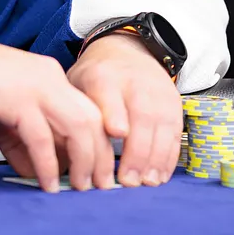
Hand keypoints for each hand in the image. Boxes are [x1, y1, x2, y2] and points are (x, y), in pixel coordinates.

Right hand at [0, 25, 114, 192]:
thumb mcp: (1, 116)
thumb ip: (20, 142)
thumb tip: (33, 170)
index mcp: (49, 76)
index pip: (88, 111)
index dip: (97, 143)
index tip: (96, 169)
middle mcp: (50, 77)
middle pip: (93, 119)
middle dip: (100, 156)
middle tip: (98, 185)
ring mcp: (36, 86)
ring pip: (77, 127)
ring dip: (82, 161)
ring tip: (78, 186)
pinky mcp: (17, 99)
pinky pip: (42, 138)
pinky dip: (48, 164)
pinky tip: (47, 182)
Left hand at [66, 32, 182, 187]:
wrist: (127, 51)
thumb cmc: (95, 78)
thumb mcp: (76, 84)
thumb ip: (72, 112)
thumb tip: (58, 153)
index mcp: (102, 76)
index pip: (109, 93)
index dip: (115, 113)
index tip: (115, 133)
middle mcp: (134, 82)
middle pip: (141, 115)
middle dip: (136, 151)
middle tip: (128, 181)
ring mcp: (158, 91)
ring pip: (162, 125)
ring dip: (155, 158)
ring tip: (146, 183)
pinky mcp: (174, 103)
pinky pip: (175, 131)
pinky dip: (169, 156)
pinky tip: (160, 175)